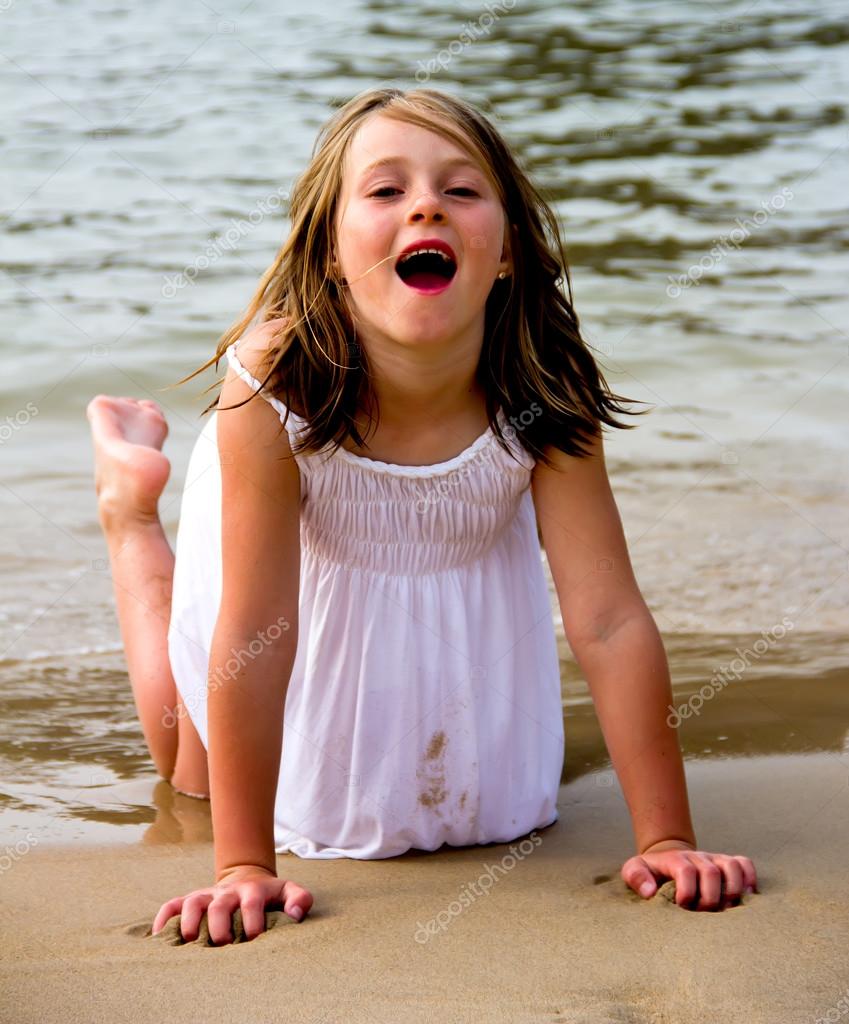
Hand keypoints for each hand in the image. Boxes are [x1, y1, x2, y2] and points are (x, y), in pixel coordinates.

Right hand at [152, 864, 313, 943]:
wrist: (247, 879)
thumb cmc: (269, 896)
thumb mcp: (289, 892)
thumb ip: (300, 899)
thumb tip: (295, 914)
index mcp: (253, 891)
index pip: (252, 903)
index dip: (253, 922)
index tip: (254, 940)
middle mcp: (227, 892)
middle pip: (220, 905)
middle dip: (220, 926)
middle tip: (224, 944)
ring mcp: (207, 895)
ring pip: (192, 903)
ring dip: (189, 922)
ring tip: (190, 942)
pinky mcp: (190, 900)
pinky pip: (171, 905)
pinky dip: (163, 919)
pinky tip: (159, 938)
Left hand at [621, 839, 757, 910]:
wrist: (667, 857)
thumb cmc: (652, 871)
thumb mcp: (634, 870)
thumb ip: (636, 877)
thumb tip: (650, 891)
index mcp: (675, 859)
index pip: (685, 870)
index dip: (686, 892)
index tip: (682, 907)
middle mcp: (697, 857)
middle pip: (711, 872)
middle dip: (709, 898)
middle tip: (703, 914)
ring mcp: (714, 859)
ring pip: (732, 866)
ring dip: (732, 891)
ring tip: (725, 910)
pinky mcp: (727, 864)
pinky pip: (745, 864)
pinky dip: (749, 879)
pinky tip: (745, 897)